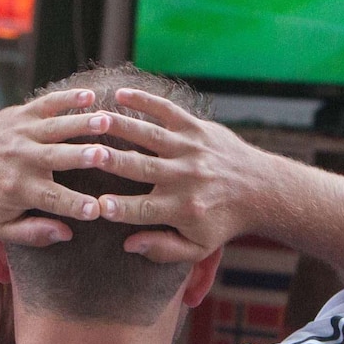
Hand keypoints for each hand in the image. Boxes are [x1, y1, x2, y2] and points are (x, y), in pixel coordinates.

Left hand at [0, 89, 112, 245]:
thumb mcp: (2, 226)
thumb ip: (34, 233)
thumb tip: (67, 234)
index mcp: (19, 189)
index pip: (52, 199)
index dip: (74, 205)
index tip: (97, 210)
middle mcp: (22, 159)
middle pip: (56, 158)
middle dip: (80, 157)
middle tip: (104, 156)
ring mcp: (22, 133)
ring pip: (56, 128)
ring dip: (81, 124)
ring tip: (106, 122)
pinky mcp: (22, 114)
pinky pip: (47, 103)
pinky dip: (67, 98)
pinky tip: (91, 95)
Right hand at [94, 89, 267, 262]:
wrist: (260, 190)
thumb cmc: (221, 222)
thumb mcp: (198, 247)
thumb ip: (163, 249)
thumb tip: (128, 244)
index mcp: (184, 208)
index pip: (144, 209)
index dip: (119, 209)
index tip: (94, 206)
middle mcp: (186, 176)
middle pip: (141, 167)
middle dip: (111, 161)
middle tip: (83, 154)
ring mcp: (191, 148)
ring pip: (149, 135)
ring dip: (120, 126)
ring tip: (92, 120)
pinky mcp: (196, 128)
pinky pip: (167, 111)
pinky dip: (144, 101)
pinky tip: (119, 94)